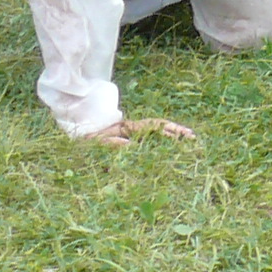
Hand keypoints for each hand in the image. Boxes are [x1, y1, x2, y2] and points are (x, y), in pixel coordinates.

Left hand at [84, 117, 198, 145]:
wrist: (78, 130)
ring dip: (173, 134)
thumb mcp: (95, 142)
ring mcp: (134, 131)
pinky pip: (151, 136)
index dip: (168, 131)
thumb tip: (129, 144)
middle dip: (177, 131)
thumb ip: (111, 143)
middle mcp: (134, 127)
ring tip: (188, 139)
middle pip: (160, 125)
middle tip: (193, 137)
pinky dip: (163, 138)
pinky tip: (173, 145)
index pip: (153, 126)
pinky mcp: (132, 136)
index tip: (181, 136)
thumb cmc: (86, 139)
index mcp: (128, 127)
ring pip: (157, 129)